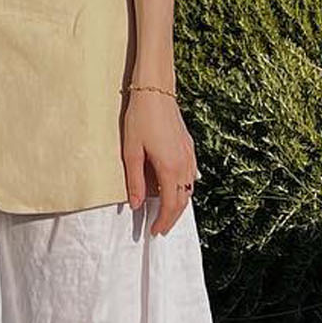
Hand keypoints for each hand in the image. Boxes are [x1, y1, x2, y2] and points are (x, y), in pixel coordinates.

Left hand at [122, 89, 196, 234]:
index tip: (154, 231)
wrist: (155, 91)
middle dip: (172, 218)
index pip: (170, 205)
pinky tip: (173, 188)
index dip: (163, 221)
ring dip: (179, 204)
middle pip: (183, 200)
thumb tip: (137, 205)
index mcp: (169, 168)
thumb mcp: (131, 151)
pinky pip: (190, 175)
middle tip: (160, 228)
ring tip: (165, 213)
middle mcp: (184, 164)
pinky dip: (183, 188)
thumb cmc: (140, 118)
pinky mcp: (188, 147)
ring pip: (189, 188)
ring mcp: (189, 155)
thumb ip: (135, 181)